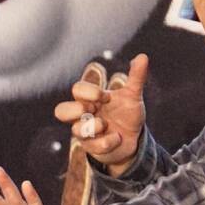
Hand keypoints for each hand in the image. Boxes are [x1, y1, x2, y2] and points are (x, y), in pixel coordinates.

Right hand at [55, 52, 149, 175]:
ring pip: (75, 131)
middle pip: (60, 111)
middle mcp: (83, 116)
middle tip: (92, 110)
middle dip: (75, 110)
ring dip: (93, 127)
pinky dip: (108, 142)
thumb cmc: (127, 115)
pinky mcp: (92, 148)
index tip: (106, 96)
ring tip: (106, 125)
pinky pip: (93, 146)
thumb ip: (136, 78)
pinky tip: (117, 138)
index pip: (77, 90)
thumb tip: (143, 56)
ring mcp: (85, 133)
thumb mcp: (133, 96)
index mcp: (91, 100)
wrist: (134, 140)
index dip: (89, 91)